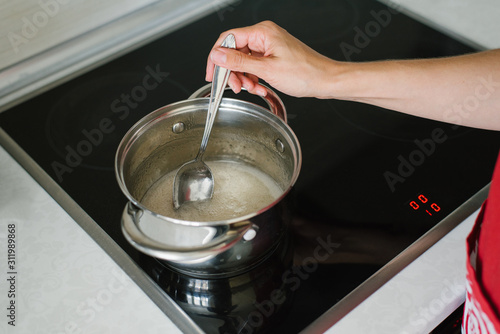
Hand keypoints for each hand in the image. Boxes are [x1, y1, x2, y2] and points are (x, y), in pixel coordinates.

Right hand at [206, 21, 339, 97]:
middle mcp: (264, 36)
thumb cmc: (305, 73)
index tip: (212, 74)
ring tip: (253, 89)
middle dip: (234, 72)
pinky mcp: (272, 57)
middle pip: (234, 52)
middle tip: (237, 87)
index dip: (217, 57)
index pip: (227, 39)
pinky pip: (254, 67)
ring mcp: (268, 47)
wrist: (325, 81)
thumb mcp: (267, 69)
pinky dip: (254, 79)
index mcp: (262, 32)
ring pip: (243, 62)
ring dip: (245, 79)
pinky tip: (261, 88)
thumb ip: (239, 62)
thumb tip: (217, 55)